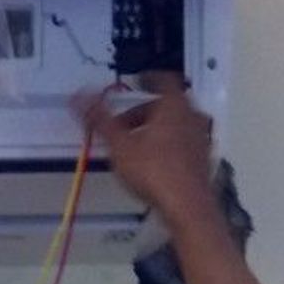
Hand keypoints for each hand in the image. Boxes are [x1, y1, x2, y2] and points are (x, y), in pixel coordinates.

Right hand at [74, 74, 217, 229]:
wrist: (187, 206)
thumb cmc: (154, 171)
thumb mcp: (119, 145)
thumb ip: (100, 120)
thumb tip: (80, 96)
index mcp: (174, 105)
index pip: (164, 80)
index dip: (150, 78)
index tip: (138, 81)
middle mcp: (192, 116)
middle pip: (169, 104)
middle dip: (147, 111)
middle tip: (126, 123)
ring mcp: (201, 138)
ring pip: (178, 124)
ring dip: (159, 128)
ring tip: (138, 143)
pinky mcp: (203, 159)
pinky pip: (184, 143)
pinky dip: (170, 145)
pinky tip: (156, 162)